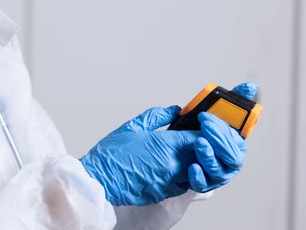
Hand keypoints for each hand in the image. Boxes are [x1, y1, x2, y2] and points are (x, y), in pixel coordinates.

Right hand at [80, 106, 199, 205]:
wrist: (99, 180)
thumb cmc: (111, 155)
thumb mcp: (133, 126)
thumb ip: (157, 116)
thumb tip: (174, 111)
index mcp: (166, 145)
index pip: (199, 138)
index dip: (206, 132)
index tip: (205, 127)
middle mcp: (173, 165)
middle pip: (204, 156)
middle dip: (205, 147)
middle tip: (202, 140)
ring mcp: (170, 182)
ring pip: (198, 173)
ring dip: (198, 163)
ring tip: (191, 154)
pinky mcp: (165, 194)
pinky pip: (185, 185)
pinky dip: (186, 176)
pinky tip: (178, 167)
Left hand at [189, 82, 258, 192]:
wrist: (165, 155)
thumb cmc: (192, 132)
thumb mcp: (207, 112)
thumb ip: (230, 100)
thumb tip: (251, 86)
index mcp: (232, 140)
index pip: (241, 133)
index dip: (233, 123)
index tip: (211, 115)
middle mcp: (228, 158)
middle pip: (233, 153)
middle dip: (220, 137)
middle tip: (205, 122)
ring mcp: (217, 172)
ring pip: (221, 170)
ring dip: (211, 157)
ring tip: (199, 143)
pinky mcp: (201, 182)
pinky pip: (204, 184)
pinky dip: (199, 177)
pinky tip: (192, 167)